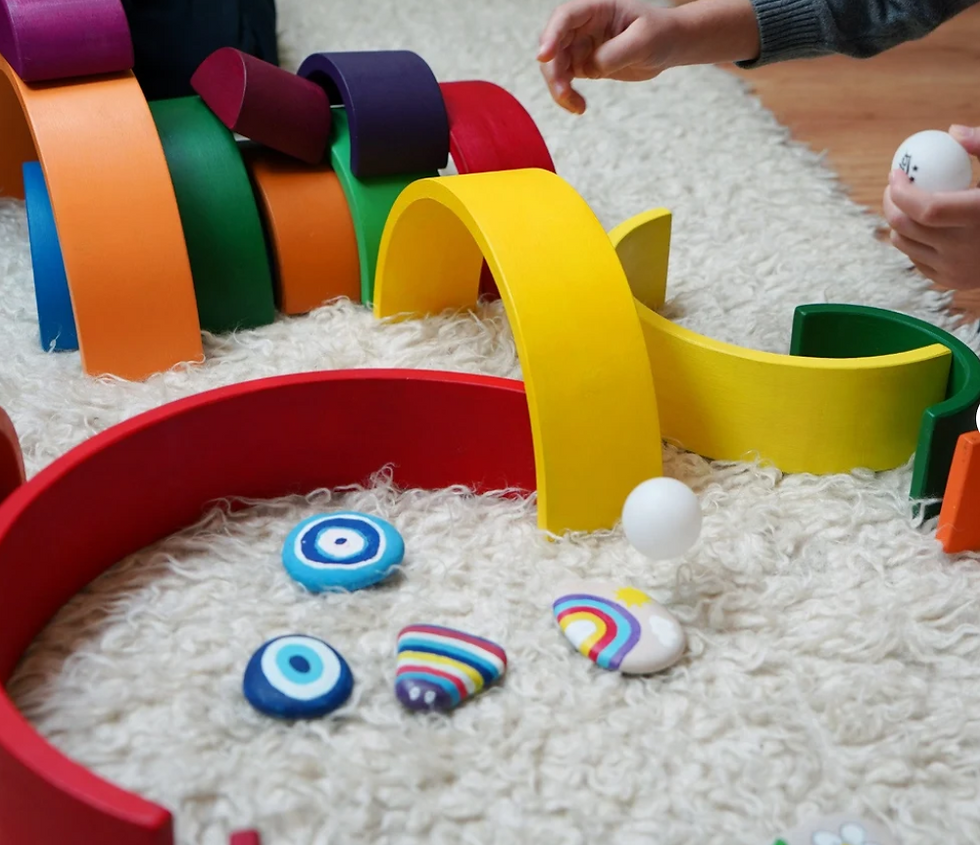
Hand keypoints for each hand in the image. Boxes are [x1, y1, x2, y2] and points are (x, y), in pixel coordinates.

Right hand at [536, 0, 675, 113]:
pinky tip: (579, 107)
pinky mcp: (584, 65)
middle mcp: (584, 26)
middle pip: (554, 45)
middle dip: (553, 71)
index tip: (544, 57)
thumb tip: (588, 69)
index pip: (566, 17)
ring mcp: (582, 46)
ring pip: (556, 67)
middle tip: (564, 94)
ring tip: (577, 107)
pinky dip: (567, 96)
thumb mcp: (642, 41)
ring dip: (559, 88)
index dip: (551, 35)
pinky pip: (566, 81)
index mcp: (597, 9)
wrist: (669, 46)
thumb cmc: (660, 33)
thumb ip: (613, 54)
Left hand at [883, 124, 979, 289]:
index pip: (927, 209)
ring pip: (904, 244)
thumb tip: (953, 132)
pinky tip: (926, 226)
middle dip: (891, 203)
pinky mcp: (951, 282)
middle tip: (895, 187)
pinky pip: (916, 259)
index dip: (902, 191)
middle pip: (905, 227)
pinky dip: (913, 241)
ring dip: (898, 222)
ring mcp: (956, 269)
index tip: (895, 173)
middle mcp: (966, 249)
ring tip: (909, 204)